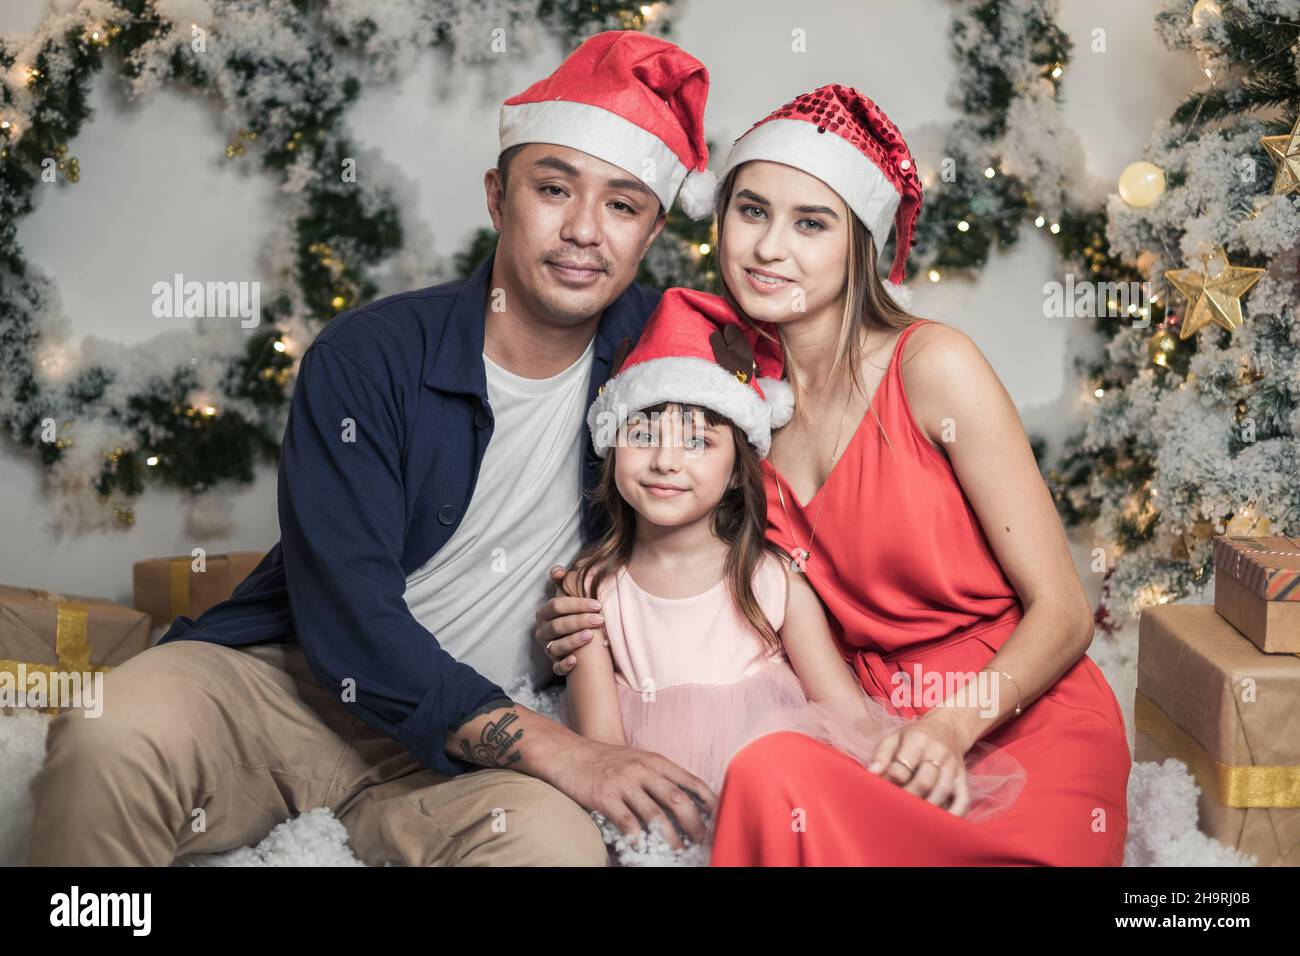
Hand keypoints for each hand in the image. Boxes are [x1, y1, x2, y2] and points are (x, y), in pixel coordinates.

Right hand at [533, 565, 601, 675]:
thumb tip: (558, 571)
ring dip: (573, 641)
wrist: (583, 640)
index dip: (576, 604)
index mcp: (545, 613)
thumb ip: (564, 582)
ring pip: (555, 647)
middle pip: (557, 626)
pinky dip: (564, 665)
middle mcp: (544, 631)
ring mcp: (548, 649)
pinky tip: (575, 660)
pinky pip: (556, 668)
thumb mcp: (571, 596)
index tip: (597, 605)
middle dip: (579, 621)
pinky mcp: (555, 664)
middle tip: (599, 619)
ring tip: (591, 636)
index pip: (556, 606)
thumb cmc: (577, 614)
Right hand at [546, 735, 718, 850]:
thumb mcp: (638, 759)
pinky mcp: (605, 796)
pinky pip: (626, 822)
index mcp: (655, 761)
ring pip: (655, 814)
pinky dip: (637, 837)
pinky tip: (642, 847)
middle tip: (700, 839)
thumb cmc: (606, 759)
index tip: (719, 816)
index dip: (708, 800)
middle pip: (678, 799)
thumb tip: (686, 798)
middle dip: (693, 823)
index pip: (690, 781)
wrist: (569, 753)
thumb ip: (659, 775)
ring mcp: (624, 783)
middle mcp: (643, 770)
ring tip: (677, 850)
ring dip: (670, 836)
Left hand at [864, 714, 972, 816]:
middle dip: (908, 796)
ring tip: (913, 816)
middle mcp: (938, 752)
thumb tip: (872, 773)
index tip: (882, 790)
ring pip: (942, 792)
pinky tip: (941, 822)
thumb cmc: (914, 737)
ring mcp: (953, 767)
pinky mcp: (963, 779)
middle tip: (896, 807)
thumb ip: (881, 754)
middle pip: (924, 781)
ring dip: (927, 807)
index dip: (891, 781)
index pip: (903, 765)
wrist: (947, 729)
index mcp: (918, 740)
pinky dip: (954, 813)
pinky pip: (963, 799)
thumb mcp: (894, 737)